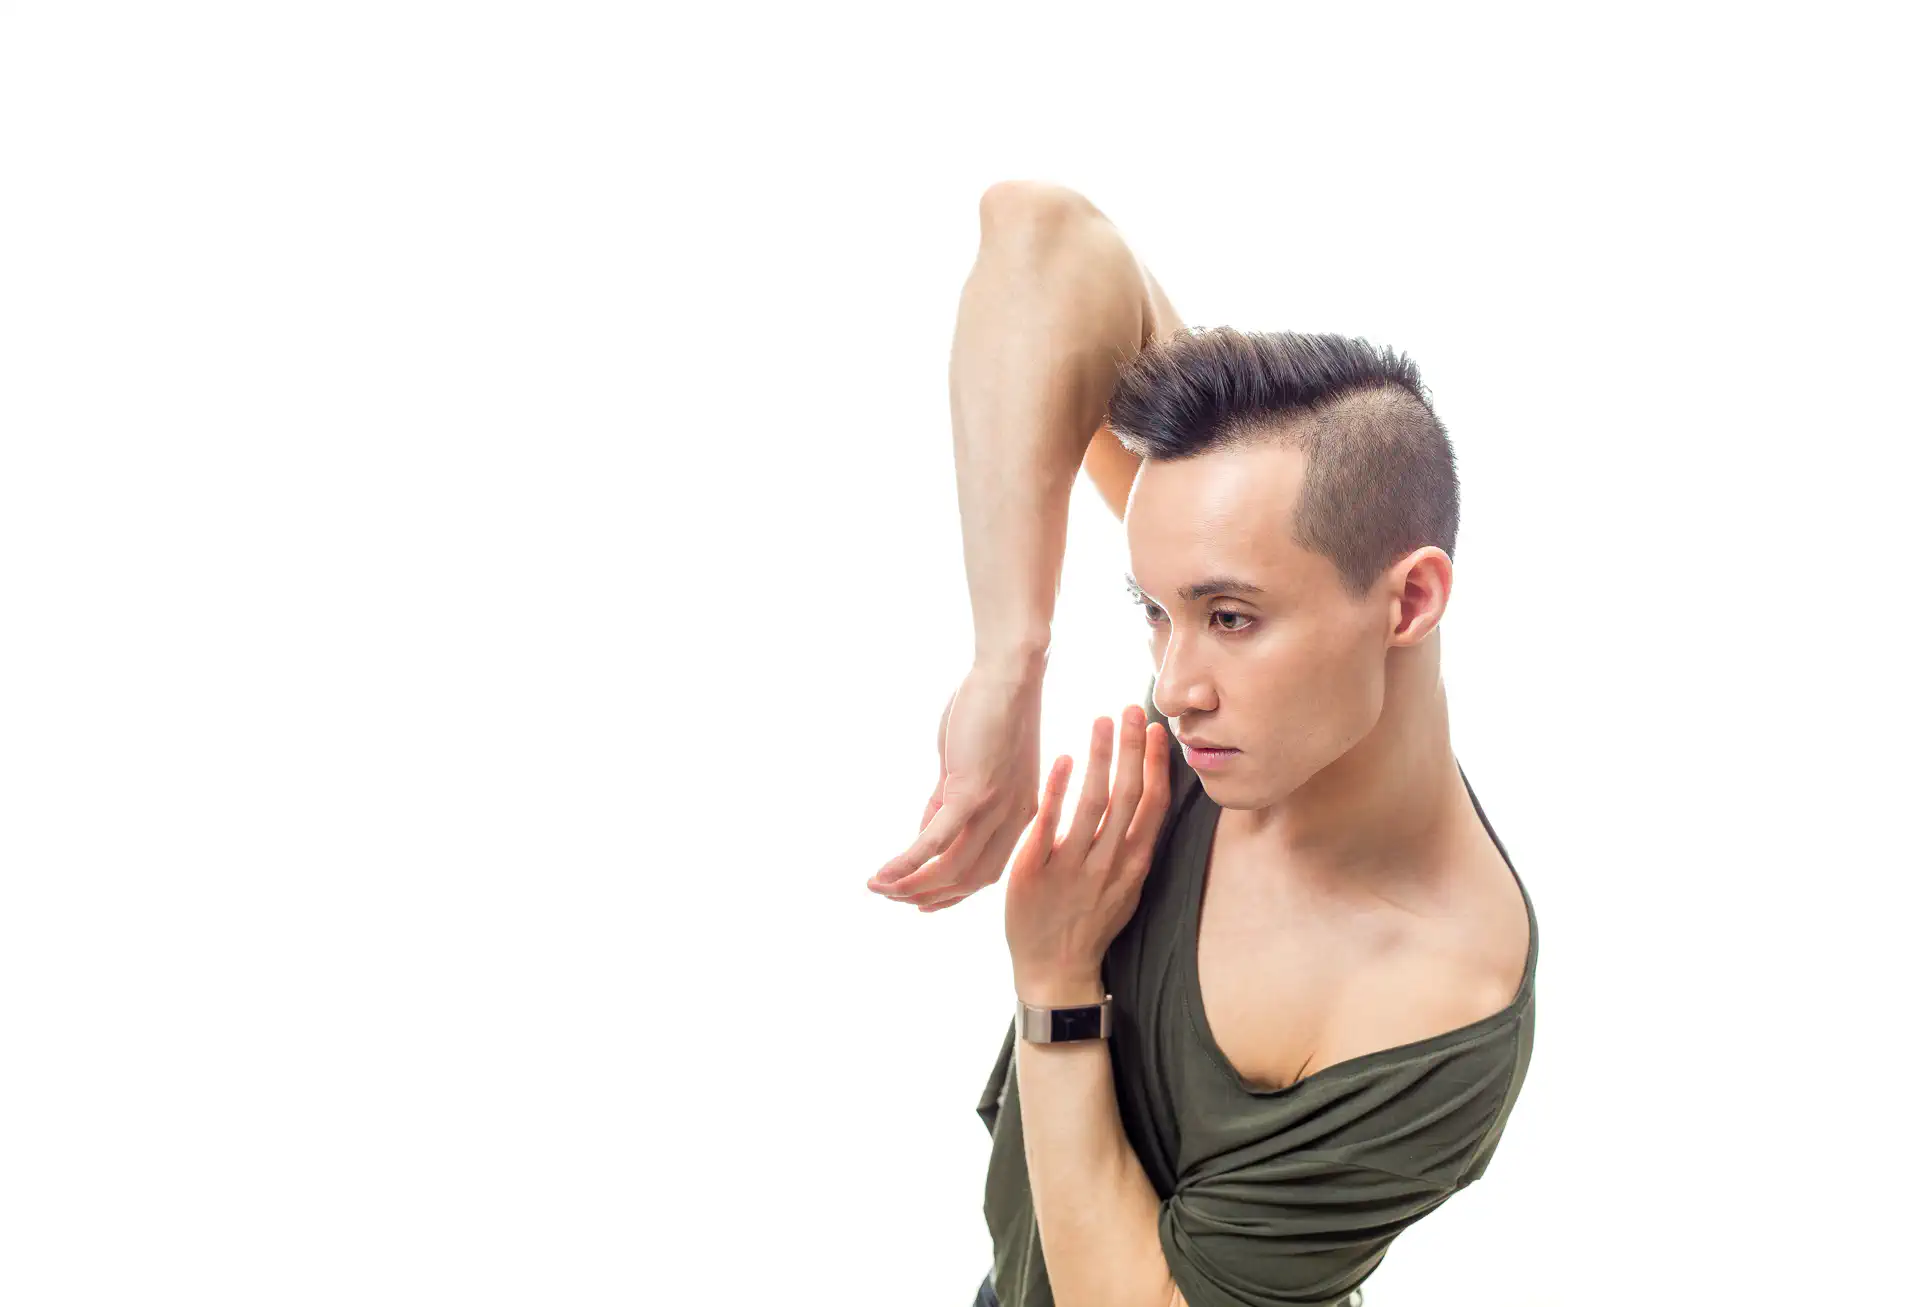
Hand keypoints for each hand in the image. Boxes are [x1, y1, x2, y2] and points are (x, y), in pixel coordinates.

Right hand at [867, 660, 1043, 911]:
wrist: (1010, 674)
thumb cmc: (988, 712)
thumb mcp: (969, 767)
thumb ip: (948, 802)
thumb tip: (924, 834)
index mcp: (1020, 816)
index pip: (986, 872)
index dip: (952, 894)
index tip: (923, 906)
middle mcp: (1014, 820)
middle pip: (969, 879)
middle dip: (928, 895)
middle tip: (893, 898)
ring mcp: (995, 808)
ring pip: (952, 868)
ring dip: (913, 884)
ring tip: (881, 889)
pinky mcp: (973, 791)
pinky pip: (937, 839)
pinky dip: (909, 862)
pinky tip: (885, 874)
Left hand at [1005, 705, 1170, 994]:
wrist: (1055, 971)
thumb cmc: (1088, 923)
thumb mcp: (1123, 885)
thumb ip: (1130, 844)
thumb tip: (1142, 798)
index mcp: (1133, 864)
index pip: (1153, 804)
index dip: (1157, 764)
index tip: (1157, 729)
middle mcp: (1109, 863)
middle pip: (1127, 795)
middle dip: (1131, 748)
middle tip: (1132, 707)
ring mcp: (1073, 868)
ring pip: (1092, 803)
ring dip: (1099, 757)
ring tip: (1101, 720)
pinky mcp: (1036, 872)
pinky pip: (1049, 824)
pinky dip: (1057, 790)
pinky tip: (1062, 759)